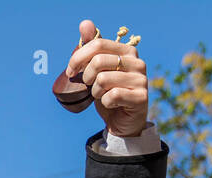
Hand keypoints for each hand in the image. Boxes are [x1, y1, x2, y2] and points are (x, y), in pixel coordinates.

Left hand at [66, 19, 148, 136]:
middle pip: (98, 61)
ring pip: (103, 80)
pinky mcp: (140, 97)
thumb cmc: (108, 93)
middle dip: (86, 76)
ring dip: (95, 92)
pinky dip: (105, 102)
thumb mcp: (96, 71)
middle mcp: (137, 62)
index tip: (70, 71)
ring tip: (101, 95)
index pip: (98, 43)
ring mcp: (141, 79)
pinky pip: (112, 96)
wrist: (122, 121)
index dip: (78, 57)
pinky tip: (111, 103)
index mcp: (126, 51)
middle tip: (88, 85)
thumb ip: (91, 49)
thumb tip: (85, 23)